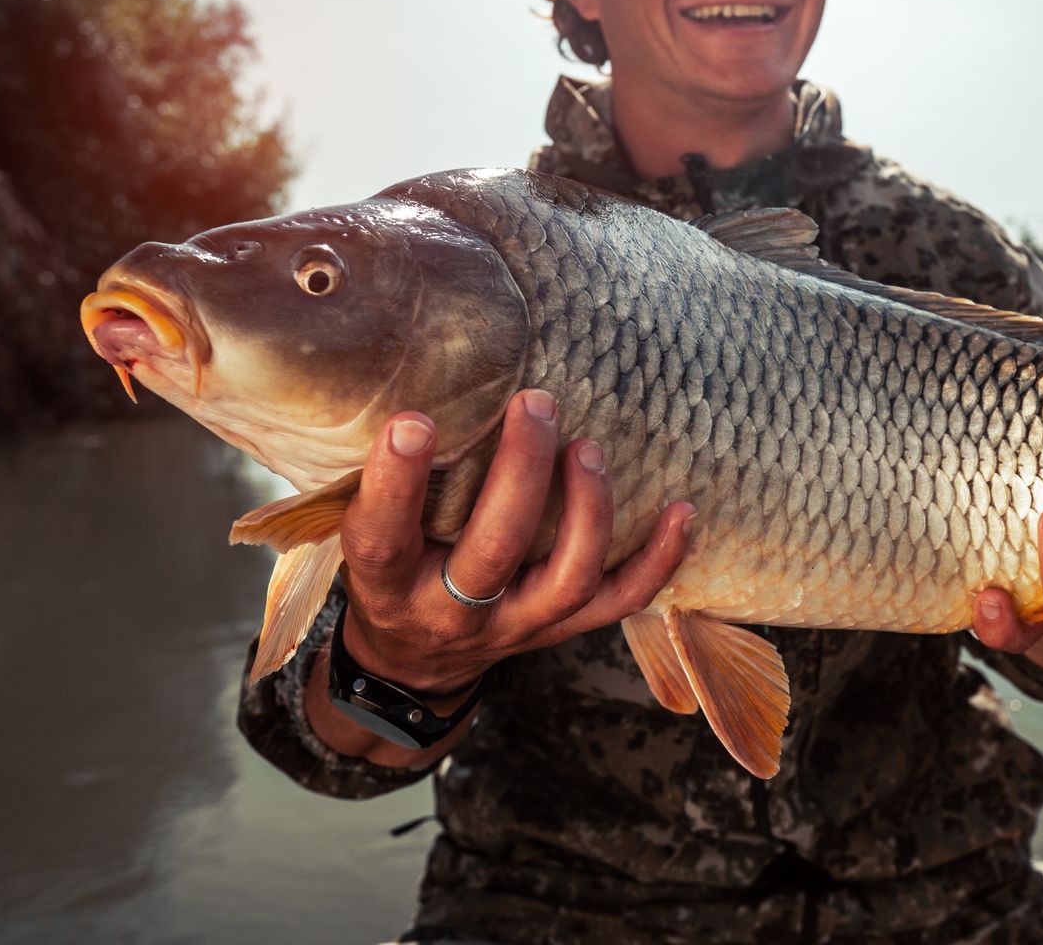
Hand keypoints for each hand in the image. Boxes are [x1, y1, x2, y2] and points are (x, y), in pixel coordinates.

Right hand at [307, 388, 694, 762]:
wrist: (411, 662)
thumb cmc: (389, 570)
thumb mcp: (361, 531)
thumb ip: (386, 479)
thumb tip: (414, 379)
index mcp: (387, 583)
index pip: (383, 537)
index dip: (397, 483)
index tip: (414, 422)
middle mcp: (451, 612)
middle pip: (493, 549)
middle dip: (522, 473)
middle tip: (535, 403)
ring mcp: (514, 626)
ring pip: (567, 578)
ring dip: (589, 508)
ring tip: (588, 447)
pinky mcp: (558, 631)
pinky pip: (619, 601)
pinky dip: (658, 558)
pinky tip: (682, 510)